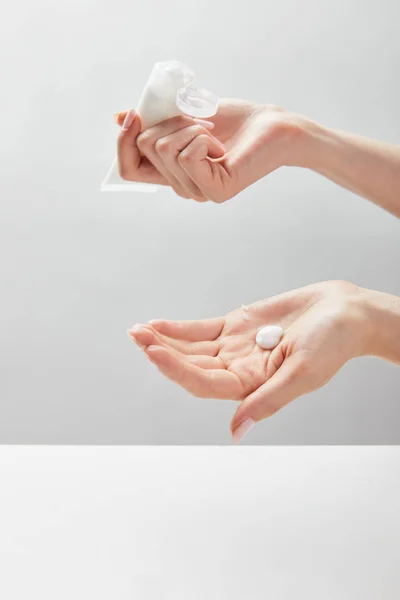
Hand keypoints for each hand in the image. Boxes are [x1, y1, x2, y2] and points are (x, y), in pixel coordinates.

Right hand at [115, 99, 305, 201]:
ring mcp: (198, 192)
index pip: (128, 169)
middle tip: (198, 121)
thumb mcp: (184, 114)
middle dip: (167, 121)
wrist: (272, 125)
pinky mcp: (216, 191)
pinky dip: (202, 137)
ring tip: (213, 133)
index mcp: (170, 172)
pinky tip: (221, 146)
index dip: (123, 142)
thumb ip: (154, 121)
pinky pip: (188, 156)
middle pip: (145, 148)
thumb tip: (119, 118)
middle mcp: (182, 187)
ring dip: (189, 126)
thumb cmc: (233, 120)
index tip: (135, 114)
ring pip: (165, 149)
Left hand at [128, 281, 367, 441]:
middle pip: (191, 366)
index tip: (154, 350)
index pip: (205, 382)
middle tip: (137, 336)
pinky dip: (179, 328)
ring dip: (164, 340)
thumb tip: (237, 431)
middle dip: (162, 352)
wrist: (344, 313)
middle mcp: (239, 370)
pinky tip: (157, 324)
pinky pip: (201, 330)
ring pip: (191, 348)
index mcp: (253, 386)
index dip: (177, 368)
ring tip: (138, 330)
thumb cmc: (333, 344)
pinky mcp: (237, 327)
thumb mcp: (303, 373)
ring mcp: (235, 348)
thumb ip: (268, 400)